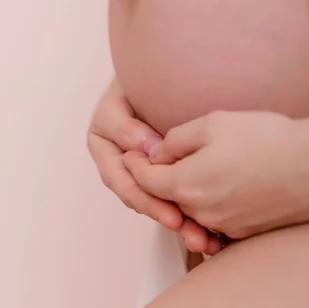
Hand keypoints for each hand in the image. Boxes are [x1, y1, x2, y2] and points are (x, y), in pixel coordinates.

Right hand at [87, 78, 221, 253]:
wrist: (154, 70)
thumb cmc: (137, 77)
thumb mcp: (122, 97)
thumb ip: (127, 125)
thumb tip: (148, 151)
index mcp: (102, 141)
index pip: (121, 178)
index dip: (146, 198)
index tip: (172, 213)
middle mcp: (117, 157)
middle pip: (137, 195)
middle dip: (163, 214)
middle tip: (187, 229)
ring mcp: (137, 164)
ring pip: (154, 197)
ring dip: (177, 219)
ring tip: (202, 237)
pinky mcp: (158, 165)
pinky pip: (169, 190)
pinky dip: (187, 208)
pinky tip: (207, 226)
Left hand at [123, 109, 308, 239]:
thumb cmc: (265, 139)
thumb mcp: (213, 124)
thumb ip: (176, 139)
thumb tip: (156, 153)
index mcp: (187, 184)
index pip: (145, 179)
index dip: (134, 163)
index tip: (131, 151)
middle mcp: (201, 212)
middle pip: (166, 197)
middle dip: (156, 178)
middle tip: (155, 157)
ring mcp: (224, 225)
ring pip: (189, 209)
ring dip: (182, 190)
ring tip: (187, 166)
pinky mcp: (244, 230)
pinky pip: (213, 218)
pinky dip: (206, 203)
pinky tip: (215, 182)